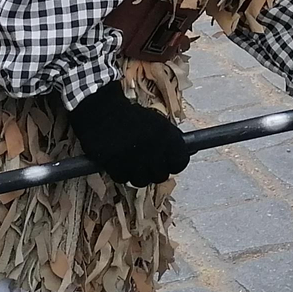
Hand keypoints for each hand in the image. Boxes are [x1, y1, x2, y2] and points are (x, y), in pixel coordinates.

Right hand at [68, 82, 189, 186]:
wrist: (101, 110)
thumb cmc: (130, 116)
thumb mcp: (156, 123)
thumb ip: (171, 139)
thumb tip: (191, 150)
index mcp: (167, 137)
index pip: (180, 163)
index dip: (174, 163)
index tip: (168, 161)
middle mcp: (154, 150)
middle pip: (161, 176)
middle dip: (155, 170)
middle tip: (147, 162)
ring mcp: (135, 160)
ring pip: (142, 181)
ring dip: (138, 174)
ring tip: (133, 163)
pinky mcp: (116, 166)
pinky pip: (123, 179)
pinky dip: (122, 173)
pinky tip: (120, 162)